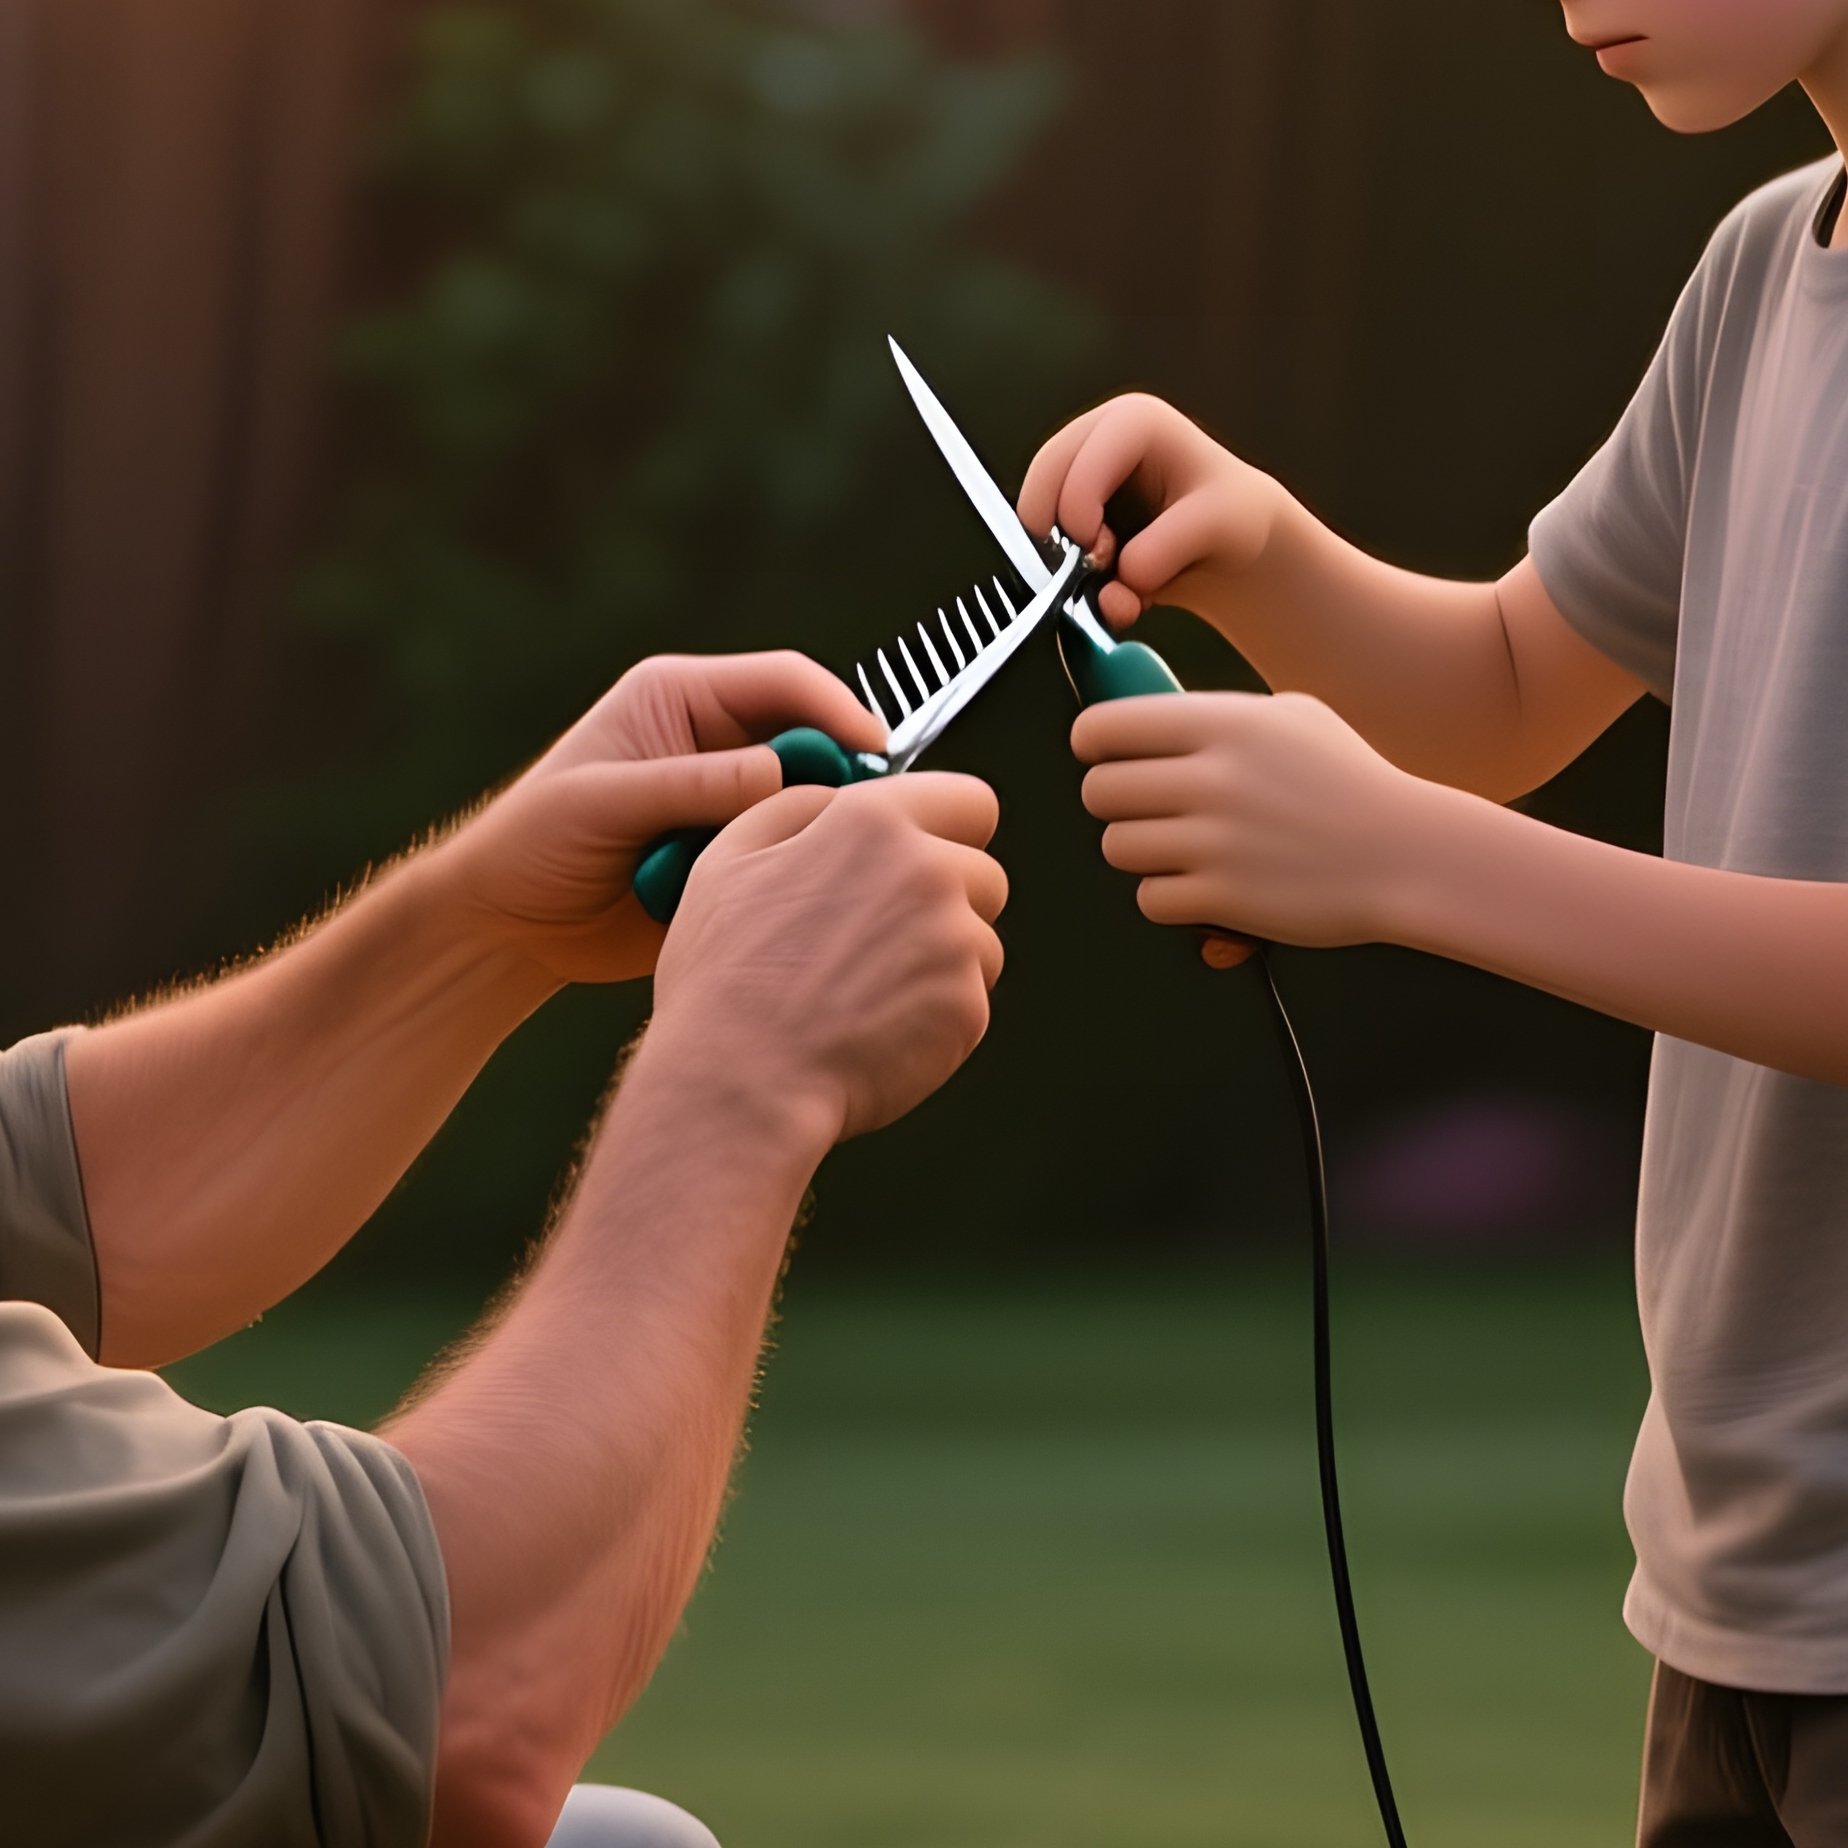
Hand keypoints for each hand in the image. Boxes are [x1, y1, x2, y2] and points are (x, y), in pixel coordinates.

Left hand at [427, 652, 885, 985]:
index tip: (876, 749)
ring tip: (812, 864)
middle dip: (839, 775)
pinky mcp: (735, 854)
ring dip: (813, 829)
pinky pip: (790, 856)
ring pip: (809, 803)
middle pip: (812, 740)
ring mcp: (729, 801)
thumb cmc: (532, 843)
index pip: (784, 682)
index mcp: (681, 699)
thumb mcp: (602, 802)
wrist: (510, 926)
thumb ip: (690, 784)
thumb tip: (779, 769)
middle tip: (860, 821)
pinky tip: (794, 898)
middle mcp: (716, 742)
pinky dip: (796, 872)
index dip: (837, 709)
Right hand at [651, 773, 1006, 1143]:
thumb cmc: (724, 983)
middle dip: (948, 899)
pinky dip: (936, 1013)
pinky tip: (877, 1023)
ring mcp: (955, 942)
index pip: (969, 800)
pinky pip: (970, 999)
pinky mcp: (967, 1008)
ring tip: (867, 988)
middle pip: (983, 874)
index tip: (928, 852)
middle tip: (881, 938)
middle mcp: (926, 873)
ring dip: (943, 960)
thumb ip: (798, 806)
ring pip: (981, 940)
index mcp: (871, 823)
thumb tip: (840, 798)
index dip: (950, 828)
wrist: (739, 1083)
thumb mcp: (728, 859)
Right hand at [1017, 394, 1282, 634]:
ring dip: (1061, 556)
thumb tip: (1123, 574)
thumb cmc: (1231, 517)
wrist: (1230, 545)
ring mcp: (1078, 471)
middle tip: (1096, 567)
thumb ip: (1170, 547)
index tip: (1099, 551)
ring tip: (1110, 575)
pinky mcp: (1067, 508)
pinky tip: (1106, 580)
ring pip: (1035, 513)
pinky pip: (1043, 540)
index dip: (1078, 506)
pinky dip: (1064, 569)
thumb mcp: (1220, 525)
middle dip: (1058, 531)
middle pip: (1043, 477)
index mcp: (1135, 421)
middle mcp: (1098, 436)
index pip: (1080, 457)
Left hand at [1073, 691, 1439, 947]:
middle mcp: (1211, 779)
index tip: (1106, 756)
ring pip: (1117, 846)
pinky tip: (1204, 884)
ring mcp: (1214, 841)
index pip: (1101, 727)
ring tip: (1182, 848)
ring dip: (1141, 852)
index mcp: (1222, 724)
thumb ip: (1215, 714)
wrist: (1407, 853)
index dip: (1094, 744)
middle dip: (1116, 803)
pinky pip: (1149, 898)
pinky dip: (1169, 897)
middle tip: (1148, 808)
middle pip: (1098, 791)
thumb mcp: (1290, 716)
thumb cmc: (1351, 783)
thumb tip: (1143, 719)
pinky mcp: (1222, 898)